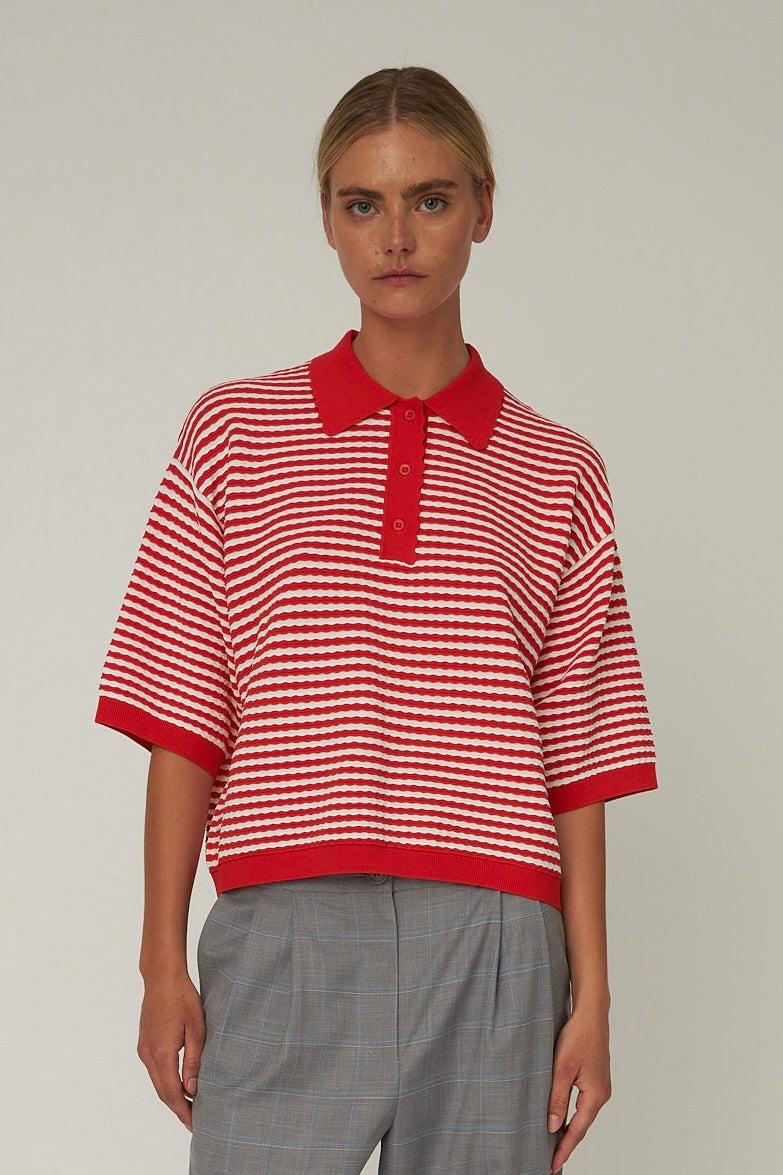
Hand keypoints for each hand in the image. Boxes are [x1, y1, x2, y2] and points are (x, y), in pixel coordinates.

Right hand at [137, 969, 205, 1131]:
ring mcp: (143, 1049)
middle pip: (162, 1091)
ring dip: (172, 1095)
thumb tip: (192, 1090)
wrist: (162, 977)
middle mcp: (148, 1054)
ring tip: (191, 1105)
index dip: (183, 1111)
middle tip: (195, 1120)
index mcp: (161, 1053)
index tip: (195, 1124)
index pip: (172, 1093)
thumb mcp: (196, 1029)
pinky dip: (166, 1082)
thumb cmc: (183, 998)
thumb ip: (194, 1061)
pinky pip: (155, 1070)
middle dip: (178, 1108)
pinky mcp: (144, 1043)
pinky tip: (179, 1084)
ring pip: (157, 1082)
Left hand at [547, 1006, 611, 1170]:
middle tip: (551, 1160)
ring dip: (570, 1129)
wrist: (591, 1014)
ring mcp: (601, 1086)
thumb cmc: (578, 1037)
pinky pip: (584, 1104)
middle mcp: (601, 1094)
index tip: (552, 1165)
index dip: (563, 1149)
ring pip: (583, 1115)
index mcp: (595, 1096)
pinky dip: (574, 1115)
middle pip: (582, 1126)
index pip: (577, 1131)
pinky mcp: (596, 1078)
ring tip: (555, 1143)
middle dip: (567, 1143)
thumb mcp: (562, 1069)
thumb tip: (553, 1126)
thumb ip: (557, 1099)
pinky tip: (564, 1117)